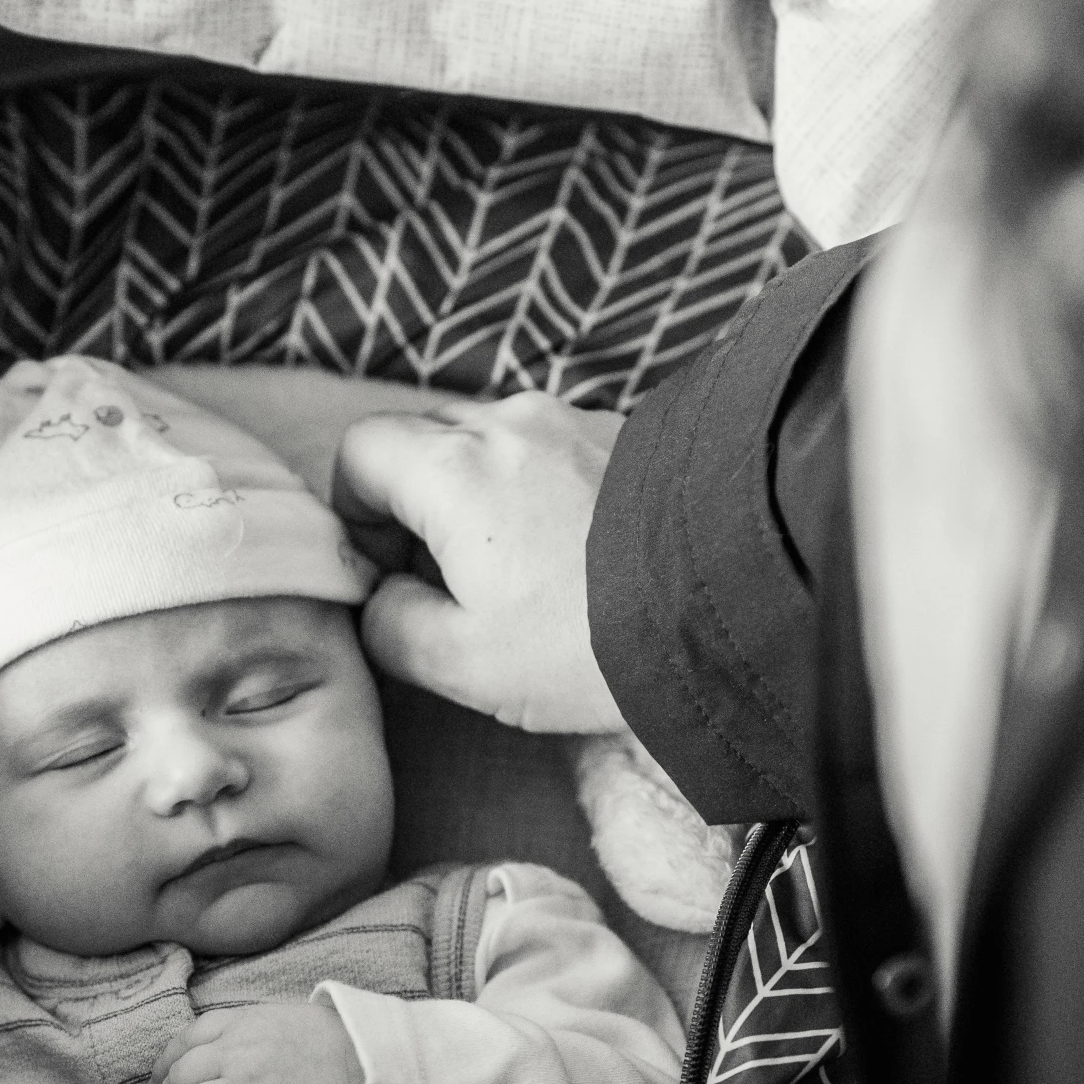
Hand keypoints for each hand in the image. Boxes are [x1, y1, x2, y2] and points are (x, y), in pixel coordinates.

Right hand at [331, 391, 625, 733]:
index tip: (391, 573)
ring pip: (487, 442)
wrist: (727, 610)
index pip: (360, 452)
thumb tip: (381, 599)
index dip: (356, 514)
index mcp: (452, 469)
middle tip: (448, 581)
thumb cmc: (587, 645)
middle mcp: (508, 424)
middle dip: (414, 504)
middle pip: (421, 439)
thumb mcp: (463, 663)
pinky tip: (573, 555)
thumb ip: (389, 626)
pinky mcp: (623, 434)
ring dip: (478, 496)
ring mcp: (571, 420)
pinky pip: (549, 448)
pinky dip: (537, 489)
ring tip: (517, 572)